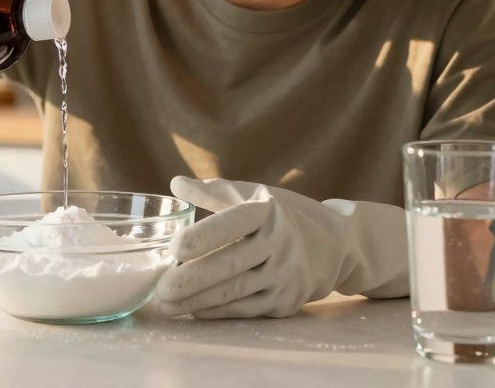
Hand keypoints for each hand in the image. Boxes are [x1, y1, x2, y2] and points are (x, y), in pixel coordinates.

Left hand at [156, 176, 407, 318]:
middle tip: (160, 288)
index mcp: (268, 213)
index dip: (204, 236)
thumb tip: (175, 183)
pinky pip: (245, 309)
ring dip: (196, 301)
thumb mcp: (255, 194)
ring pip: (234, 292)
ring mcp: (284, 276)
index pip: (233, 223)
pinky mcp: (284, 302)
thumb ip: (214, 192)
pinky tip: (191, 311)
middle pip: (230, 264)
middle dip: (192, 279)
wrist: (334, 246)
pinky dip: (216, 311)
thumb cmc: (283, 215)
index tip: (174, 247)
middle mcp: (279, 244)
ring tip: (165, 305)